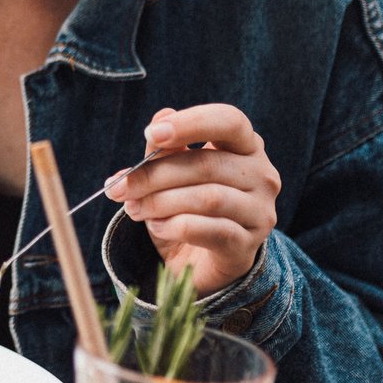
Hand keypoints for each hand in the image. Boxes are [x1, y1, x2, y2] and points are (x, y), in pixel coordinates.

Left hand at [104, 104, 279, 295]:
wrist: (203, 262)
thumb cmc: (188, 205)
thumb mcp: (173, 173)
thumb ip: (166, 148)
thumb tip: (159, 120)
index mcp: (247, 146)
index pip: (229, 121)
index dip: (190, 123)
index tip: (150, 134)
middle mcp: (262, 176)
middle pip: (207, 164)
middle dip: (155, 174)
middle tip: (120, 187)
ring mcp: (260, 212)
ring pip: (208, 198)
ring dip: (160, 202)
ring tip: (134, 208)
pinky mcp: (248, 246)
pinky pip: (209, 231)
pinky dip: (174, 226)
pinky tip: (156, 227)